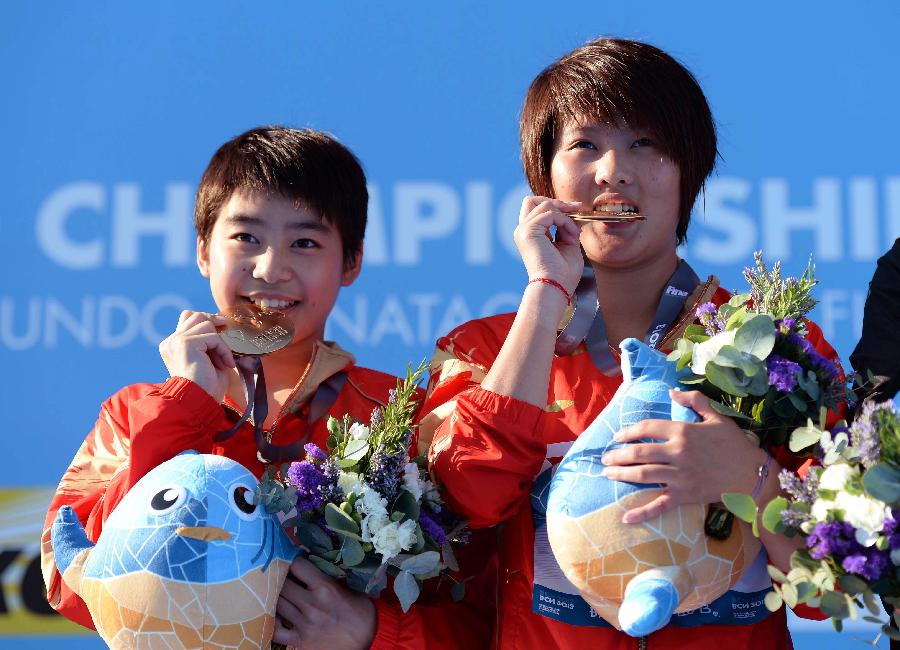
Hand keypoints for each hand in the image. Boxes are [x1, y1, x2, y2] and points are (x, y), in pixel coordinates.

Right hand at [158, 310, 234, 400]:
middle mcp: (170, 342)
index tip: (222, 327)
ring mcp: (176, 342)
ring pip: (205, 323)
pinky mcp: (185, 343)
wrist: (199, 403)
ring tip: (224, 361)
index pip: (187, 319)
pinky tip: (226, 365)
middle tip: (226, 329)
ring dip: (220, 342)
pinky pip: (212, 336)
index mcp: (172, 346)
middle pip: (194, 315)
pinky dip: (223, 349)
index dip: (206, 319)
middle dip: (213, 321)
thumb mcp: (207, 359)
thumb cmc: (206, 387)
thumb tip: (218, 322)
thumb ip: (207, 341)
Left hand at [273, 557, 376, 649]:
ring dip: (276, 597)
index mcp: (325, 588)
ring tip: (279, 593)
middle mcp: (311, 604)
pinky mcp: (300, 641)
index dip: (294, 561)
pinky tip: (277, 615)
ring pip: (276, 604)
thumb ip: (332, 577)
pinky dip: (272, 622)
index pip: (297, 565)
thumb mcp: (351, 589)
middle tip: (283, 576)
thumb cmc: (362, 613)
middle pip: (282, 583)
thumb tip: (317, 564)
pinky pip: (275, 631)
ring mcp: (303, 624)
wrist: (369, 642)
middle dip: (282, 577)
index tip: (294, 561)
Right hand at [514, 196, 583, 292]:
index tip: (577, 209)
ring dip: (565, 215)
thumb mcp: (567, 245)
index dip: (557, 206)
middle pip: (534, 200)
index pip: (538, 209)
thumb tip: (570, 215)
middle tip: (576, 208)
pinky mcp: (528, 231)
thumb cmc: (563, 273)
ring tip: (574, 232)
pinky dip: (565, 221)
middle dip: (557, 202)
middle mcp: (523, 231)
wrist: (556, 286)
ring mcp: (523, 230)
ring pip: (544, 205)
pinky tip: (572, 235)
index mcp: (530, 236)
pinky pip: (550, 213)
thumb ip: (566, 228)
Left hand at [599, 390, 766, 523]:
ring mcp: (680, 476)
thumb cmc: (734, 444)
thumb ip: (694, 401)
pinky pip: (660, 505)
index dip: (629, 431)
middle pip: (640, 452)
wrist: (753, 476)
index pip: (648, 427)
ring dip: (622, 474)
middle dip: (618, 455)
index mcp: (684, 431)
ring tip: (608, 473)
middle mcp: (678, 452)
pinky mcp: (685, 496)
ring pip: (644, 474)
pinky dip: (642, 512)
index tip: (617, 436)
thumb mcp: (717, 417)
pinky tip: (625, 517)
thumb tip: (671, 391)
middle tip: (605, 458)